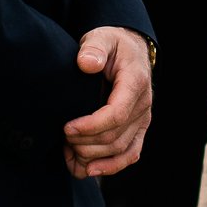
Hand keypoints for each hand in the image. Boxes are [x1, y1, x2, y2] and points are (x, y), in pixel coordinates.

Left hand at [63, 27, 152, 177]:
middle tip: (62, 136)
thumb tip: (87, 63)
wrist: (129, 52)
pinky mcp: (139, 130)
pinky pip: (130, 155)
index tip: (66, 127)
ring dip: (92, 156)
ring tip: (68, 150)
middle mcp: (143, 104)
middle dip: (84, 142)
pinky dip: (110, 167)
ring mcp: (143, 120)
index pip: (116, 114)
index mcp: (135, 82)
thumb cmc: (112, 46)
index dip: (90, 126)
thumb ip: (94, 48)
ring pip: (120, 150)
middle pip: (115, 137)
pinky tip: (88, 169)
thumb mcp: (102, 38)